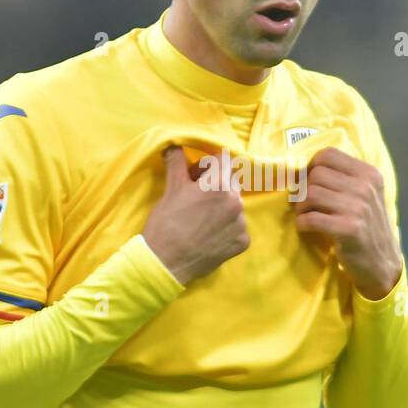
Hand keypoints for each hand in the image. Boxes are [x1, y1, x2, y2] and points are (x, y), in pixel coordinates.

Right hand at [142, 145, 249, 285]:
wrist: (165, 262)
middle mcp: (236, 201)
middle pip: (230, 182)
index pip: (223, 160)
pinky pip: (237, 227)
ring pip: (234, 205)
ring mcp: (241, 223)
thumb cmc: (166, 222)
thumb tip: (174, 144)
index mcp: (219, 183)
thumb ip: (177, 162)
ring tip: (201, 220)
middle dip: (215, 185)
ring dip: (221, 207)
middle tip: (195, 199)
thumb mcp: (171, 188)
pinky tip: (208, 235)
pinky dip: (226, 228)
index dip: (206, 166)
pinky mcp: (242, 242)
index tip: (194, 177)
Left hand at [292, 146, 402, 299]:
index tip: (306, 182)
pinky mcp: (348, 229)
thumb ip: (341, 179)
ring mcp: (358, 207)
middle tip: (304, 205)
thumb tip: (299, 171)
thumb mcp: (364, 196)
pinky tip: (307, 228)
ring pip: (311, 194)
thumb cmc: (367, 227)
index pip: (328, 154)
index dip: (309, 167)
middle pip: (316, 174)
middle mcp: (365, 187)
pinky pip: (311, 218)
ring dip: (301, 207)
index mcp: (369, 174)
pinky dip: (302, 223)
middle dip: (303, 190)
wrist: (382, 263)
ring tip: (305, 216)